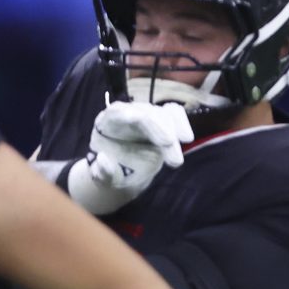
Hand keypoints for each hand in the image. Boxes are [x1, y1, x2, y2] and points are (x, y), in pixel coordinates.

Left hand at [68, 101, 190, 214]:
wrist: (121, 172)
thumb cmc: (110, 171)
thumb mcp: (101, 176)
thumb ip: (101, 171)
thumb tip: (104, 159)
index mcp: (108, 122)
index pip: (121, 112)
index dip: (138, 118)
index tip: (154, 134)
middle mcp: (127, 113)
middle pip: (146, 112)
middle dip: (163, 132)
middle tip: (174, 161)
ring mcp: (146, 116)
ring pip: (162, 113)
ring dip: (175, 131)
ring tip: (179, 156)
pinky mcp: (161, 122)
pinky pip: (173, 114)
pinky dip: (182, 123)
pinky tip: (187, 138)